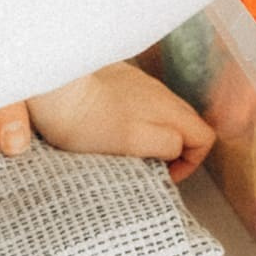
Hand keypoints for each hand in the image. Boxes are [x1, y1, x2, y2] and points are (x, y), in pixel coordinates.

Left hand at [26, 63, 214, 180]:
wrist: (51, 86)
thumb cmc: (86, 119)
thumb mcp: (134, 141)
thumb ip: (167, 144)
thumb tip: (179, 147)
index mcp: (167, 108)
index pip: (204, 136)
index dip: (191, 163)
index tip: (164, 176)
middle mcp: (157, 92)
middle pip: (185, 125)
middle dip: (174, 151)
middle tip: (147, 168)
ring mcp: (137, 84)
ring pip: (161, 115)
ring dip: (152, 136)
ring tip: (127, 153)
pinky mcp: (116, 80)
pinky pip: (138, 104)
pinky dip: (133, 121)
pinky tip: (109, 131)